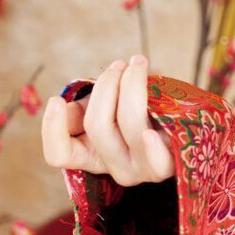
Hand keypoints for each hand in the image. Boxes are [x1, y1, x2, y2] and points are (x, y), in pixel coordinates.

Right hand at [41, 55, 172, 185]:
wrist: (182, 116)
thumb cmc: (136, 108)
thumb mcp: (104, 104)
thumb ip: (83, 105)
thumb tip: (66, 107)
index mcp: (89, 154)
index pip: (59, 154)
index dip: (52, 128)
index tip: (57, 100)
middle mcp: (113, 167)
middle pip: (97, 127)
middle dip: (107, 85)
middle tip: (118, 65)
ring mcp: (141, 169)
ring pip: (129, 127)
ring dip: (132, 87)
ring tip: (138, 66)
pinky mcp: (168, 166)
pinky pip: (158, 162)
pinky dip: (153, 145)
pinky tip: (150, 131)